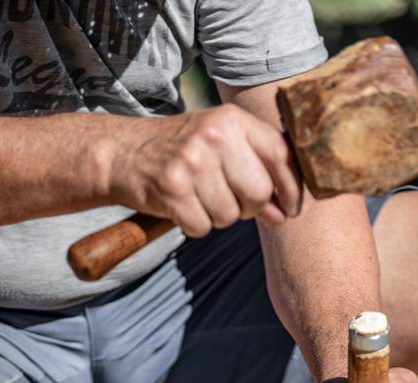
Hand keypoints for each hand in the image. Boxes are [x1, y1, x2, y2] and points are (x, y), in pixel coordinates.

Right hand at [109, 105, 302, 236]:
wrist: (124, 152)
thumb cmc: (182, 151)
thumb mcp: (222, 144)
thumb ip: (257, 171)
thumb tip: (285, 213)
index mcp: (233, 120)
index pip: (281, 155)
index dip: (293, 188)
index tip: (291, 208)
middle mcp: (215, 137)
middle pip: (259, 192)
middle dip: (250, 207)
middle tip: (231, 200)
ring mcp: (192, 163)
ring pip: (230, 215)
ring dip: (218, 216)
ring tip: (200, 197)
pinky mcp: (172, 190)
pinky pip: (203, 227)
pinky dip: (195, 224)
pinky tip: (183, 205)